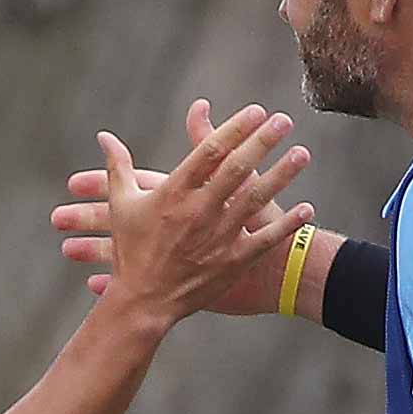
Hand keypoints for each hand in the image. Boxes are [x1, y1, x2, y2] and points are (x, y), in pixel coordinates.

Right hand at [54, 99, 304, 316]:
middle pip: (238, 168)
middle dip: (263, 142)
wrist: (143, 302)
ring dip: (282, 175)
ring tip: (302, 153)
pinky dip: (288, 224)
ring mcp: (218, 236)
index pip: (210, 151)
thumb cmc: (133, 251)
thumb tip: (104, 136)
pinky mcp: (232, 262)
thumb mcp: (121, 205)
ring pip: (256, 199)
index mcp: (174, 193)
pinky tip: (307, 207)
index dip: (235, 128)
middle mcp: (199, 210)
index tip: (256, 111)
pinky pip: (266, 240)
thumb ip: (118, 167)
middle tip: (285, 120)